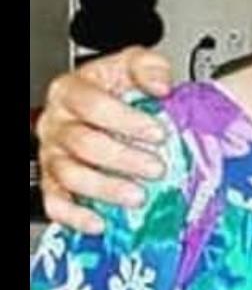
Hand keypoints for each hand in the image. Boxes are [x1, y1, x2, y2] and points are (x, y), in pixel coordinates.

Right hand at [36, 48, 173, 233]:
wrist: (109, 111)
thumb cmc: (117, 90)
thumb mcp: (133, 66)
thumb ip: (148, 67)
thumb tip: (161, 85)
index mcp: (70, 91)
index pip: (91, 104)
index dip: (125, 120)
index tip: (157, 132)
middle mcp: (56, 123)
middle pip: (83, 143)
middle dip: (123, 158)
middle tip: (156, 168)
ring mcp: (53, 155)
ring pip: (70, 175)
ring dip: (106, 189)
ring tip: (137, 196)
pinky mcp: (54, 182)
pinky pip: (55, 202)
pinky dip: (75, 216)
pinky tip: (99, 223)